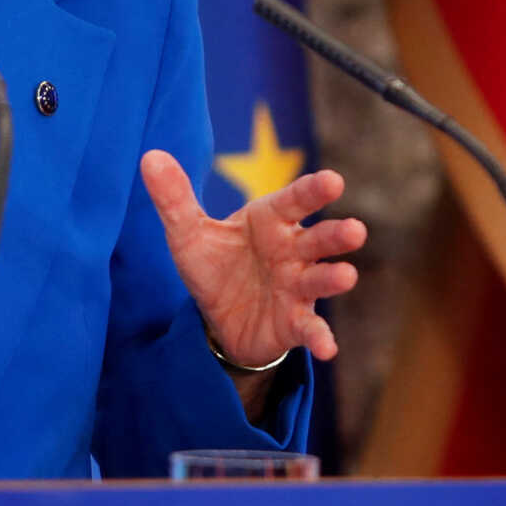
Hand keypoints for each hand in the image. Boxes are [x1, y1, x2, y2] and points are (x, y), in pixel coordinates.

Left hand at [140, 151, 364, 365]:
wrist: (220, 318)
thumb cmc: (216, 265)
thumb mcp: (188, 234)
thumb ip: (175, 198)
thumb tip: (150, 156)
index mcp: (271, 221)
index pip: (295, 201)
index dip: (313, 191)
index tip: (333, 181)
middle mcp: (293, 250)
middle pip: (319, 239)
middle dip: (337, 235)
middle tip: (355, 230)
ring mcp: (297, 286)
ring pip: (320, 279)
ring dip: (334, 278)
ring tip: (346, 276)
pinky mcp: (295, 321)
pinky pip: (310, 328)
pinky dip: (320, 338)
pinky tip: (328, 349)